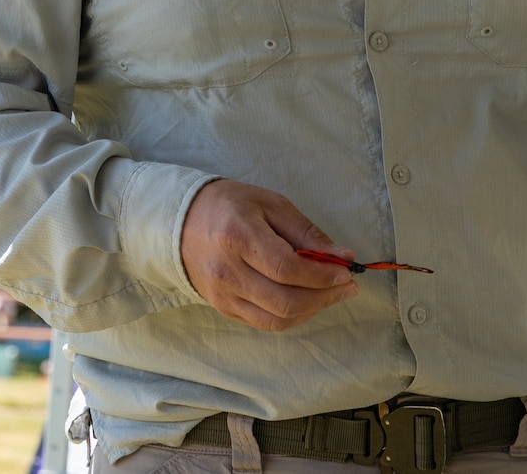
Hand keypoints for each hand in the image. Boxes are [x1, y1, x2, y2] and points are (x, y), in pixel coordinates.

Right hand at [179, 179, 356, 331]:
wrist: (179, 220)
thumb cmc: (229, 205)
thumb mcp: (270, 204)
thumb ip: (306, 233)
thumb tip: (342, 257)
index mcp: (238, 237)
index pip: (289, 269)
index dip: (323, 276)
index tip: (346, 271)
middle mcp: (228, 271)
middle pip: (286, 301)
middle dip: (325, 297)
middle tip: (347, 286)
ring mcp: (223, 295)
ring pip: (277, 319)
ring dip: (312, 311)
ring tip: (329, 294)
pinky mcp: (222, 308)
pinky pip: (264, 323)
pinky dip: (292, 315)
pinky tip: (305, 300)